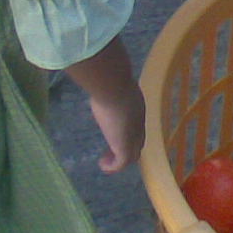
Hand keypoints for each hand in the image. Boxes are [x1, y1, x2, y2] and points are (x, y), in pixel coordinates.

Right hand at [64, 36, 145, 172]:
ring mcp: (133, 134)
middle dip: (127, 146)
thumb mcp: (107, 77)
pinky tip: (102, 164)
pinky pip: (121, 163)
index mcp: (136, 103)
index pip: (136, 121)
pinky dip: (113, 166)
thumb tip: (93, 66)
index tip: (115, 130)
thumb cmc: (109, 76)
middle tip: (113, 151)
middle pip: (138, 139)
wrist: (113, 85)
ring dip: (119, 159)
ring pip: (132, 153)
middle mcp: (138, 120)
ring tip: (105, 160)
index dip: (128, 128)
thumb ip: (103, 76)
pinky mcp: (123, 146)